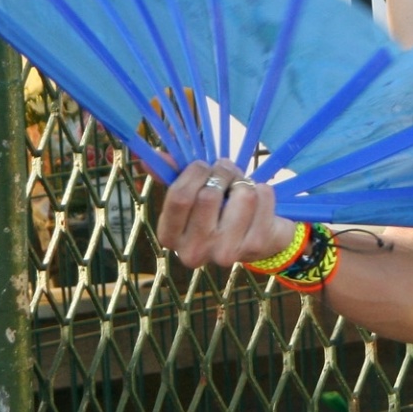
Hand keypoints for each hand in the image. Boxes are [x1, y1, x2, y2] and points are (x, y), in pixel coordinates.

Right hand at [156, 160, 299, 270]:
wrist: (259, 239)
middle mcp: (193, 252)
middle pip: (209, 195)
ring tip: (243, 187)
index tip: (203, 165)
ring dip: (244, 182)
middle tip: (227, 172)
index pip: (179, 197)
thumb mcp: (194, 194)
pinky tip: (259, 202)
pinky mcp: (255, 246)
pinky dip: (264, 190)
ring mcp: (225, 254)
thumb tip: (148, 158)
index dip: (195, 172)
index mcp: (170, 237)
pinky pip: (264, 197)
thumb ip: (172, 175)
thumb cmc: (218, 211)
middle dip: (222, 173)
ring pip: (241, 195)